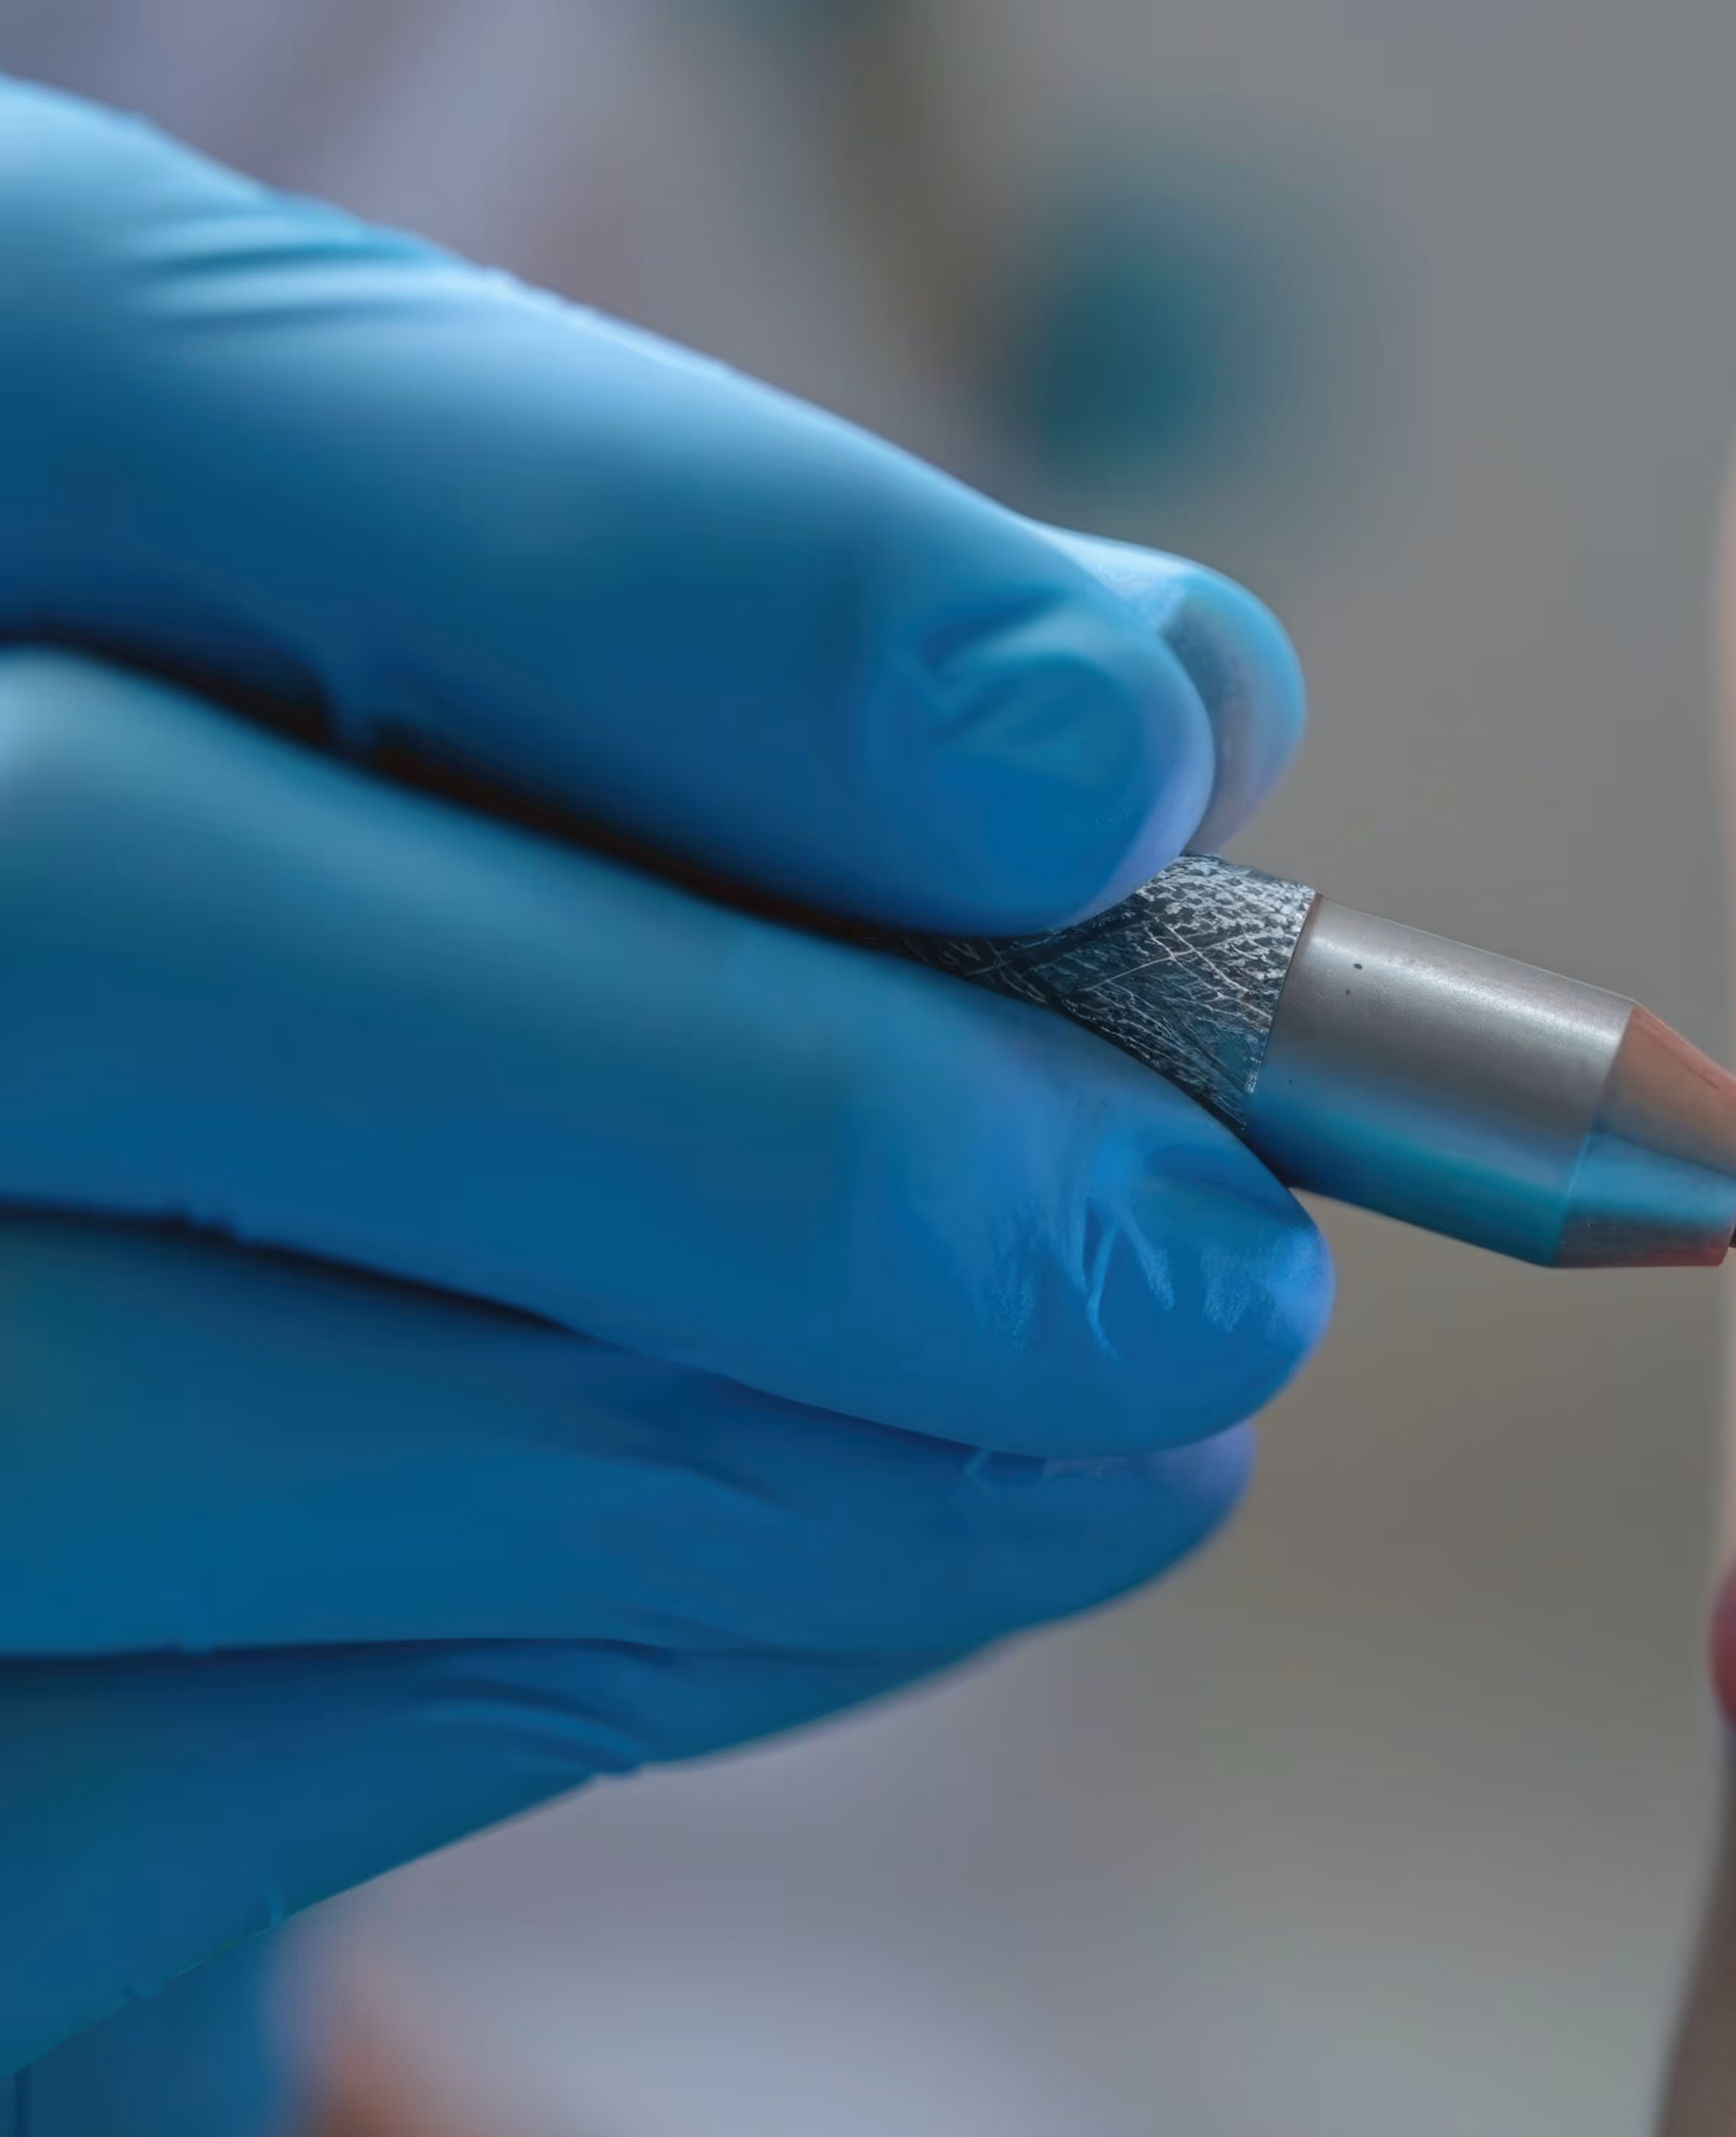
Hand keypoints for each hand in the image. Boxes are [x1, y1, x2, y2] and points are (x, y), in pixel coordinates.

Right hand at [0, 81, 1326, 2136]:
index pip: (120, 353)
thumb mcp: (442, 756)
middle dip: (764, 1118)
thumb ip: (729, 675)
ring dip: (772, 1462)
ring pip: (121, 1396)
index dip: (665, 566)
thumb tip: (1167, 706)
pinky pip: (124, 1779)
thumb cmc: (295, 1016)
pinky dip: (584, 1685)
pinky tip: (867, 1585)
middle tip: (1214, 1266)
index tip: (1124, 764)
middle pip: (91, 910)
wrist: (45, 1377)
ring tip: (1135, 1434)